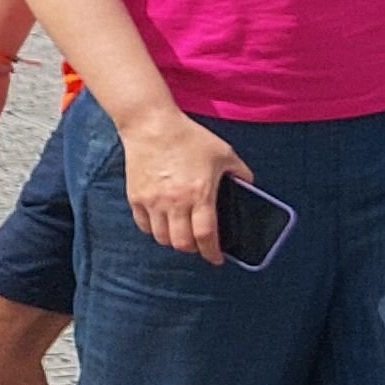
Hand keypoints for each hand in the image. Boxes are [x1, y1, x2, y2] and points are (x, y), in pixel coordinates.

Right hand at [120, 110, 248, 261]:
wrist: (151, 125)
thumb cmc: (190, 138)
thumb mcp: (224, 153)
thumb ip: (240, 172)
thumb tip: (249, 186)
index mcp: (199, 193)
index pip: (206, 235)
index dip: (212, 252)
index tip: (216, 259)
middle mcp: (174, 202)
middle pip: (182, 243)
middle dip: (194, 249)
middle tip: (200, 245)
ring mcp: (152, 201)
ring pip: (161, 238)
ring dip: (174, 241)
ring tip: (182, 234)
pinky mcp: (135, 197)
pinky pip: (143, 225)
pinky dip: (154, 230)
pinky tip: (163, 223)